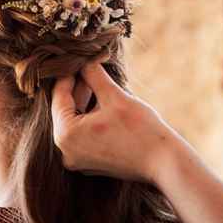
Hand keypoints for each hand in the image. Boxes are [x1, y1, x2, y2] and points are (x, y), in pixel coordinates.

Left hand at [51, 60, 180, 182]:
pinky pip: (83, 135)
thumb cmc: (140, 129)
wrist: (163, 162)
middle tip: (87, 67)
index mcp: (66, 135)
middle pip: (65, 111)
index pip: (59, 97)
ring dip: (85, 103)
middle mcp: (66, 151)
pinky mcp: (89, 163)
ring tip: (97, 82)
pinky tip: (102, 103)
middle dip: (78, 88)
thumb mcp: (114, 96)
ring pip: (75, 123)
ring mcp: (77, 160)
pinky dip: (90, 119)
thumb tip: (84, 61)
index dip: (68, 75)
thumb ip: (94, 76)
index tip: (76, 59)